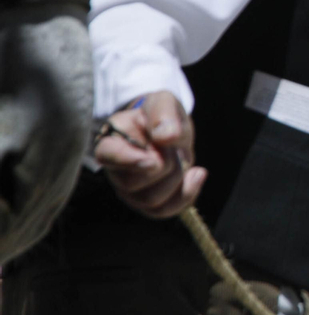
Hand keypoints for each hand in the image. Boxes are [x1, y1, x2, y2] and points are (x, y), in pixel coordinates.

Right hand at [94, 91, 205, 218]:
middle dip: (165, 164)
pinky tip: (196, 174)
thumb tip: (166, 136)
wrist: (170, 132)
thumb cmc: (161, 116)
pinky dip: (187, 194)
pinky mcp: (145, 202)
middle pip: (134, 183)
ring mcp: (128, 189)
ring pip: (151, 200)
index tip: (152, 157)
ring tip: (178, 157)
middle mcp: (115, 169)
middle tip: (171, 147)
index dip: (129, 160)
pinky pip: (164, 211)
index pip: (107, 155)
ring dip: (177, 178)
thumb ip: (163, 113)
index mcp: (111, 140)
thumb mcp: (164, 102)